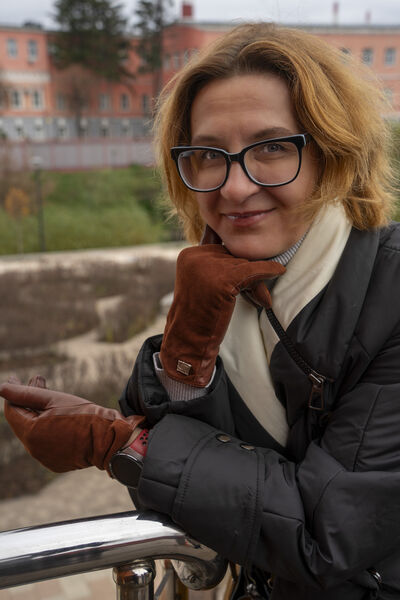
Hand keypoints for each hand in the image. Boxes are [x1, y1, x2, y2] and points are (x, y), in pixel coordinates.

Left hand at [1, 377, 144, 472]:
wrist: (109, 439)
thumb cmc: (84, 416)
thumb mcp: (55, 399)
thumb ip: (27, 393)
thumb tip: (3, 387)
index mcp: (31, 433)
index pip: (12, 410)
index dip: (13, 392)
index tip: (15, 377)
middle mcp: (34, 449)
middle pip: (23, 420)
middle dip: (28, 400)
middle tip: (38, 381)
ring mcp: (44, 457)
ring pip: (34, 431)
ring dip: (38, 413)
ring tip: (52, 397)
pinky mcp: (56, 462)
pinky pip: (45, 441)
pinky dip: (48, 427)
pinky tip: (60, 415)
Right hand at [159, 244, 284, 386]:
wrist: (190, 338)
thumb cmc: (200, 314)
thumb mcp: (205, 283)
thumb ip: (220, 266)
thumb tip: (252, 256)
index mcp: (189, 254)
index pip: (222, 247)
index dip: (234, 263)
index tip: (242, 276)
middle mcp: (197, 256)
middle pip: (234, 255)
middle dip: (246, 272)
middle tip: (252, 292)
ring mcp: (209, 266)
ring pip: (245, 263)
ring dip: (255, 281)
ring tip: (258, 297)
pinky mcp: (224, 278)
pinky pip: (253, 270)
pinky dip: (268, 270)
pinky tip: (279, 270)